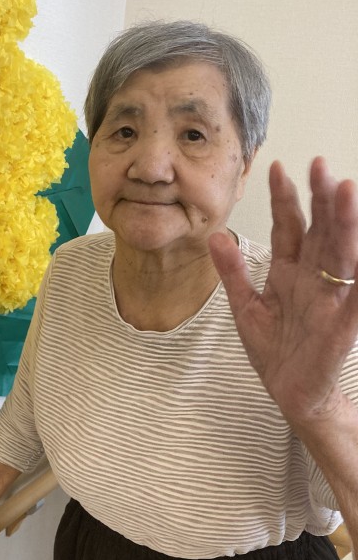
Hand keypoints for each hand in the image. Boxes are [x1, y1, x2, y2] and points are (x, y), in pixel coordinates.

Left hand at [209, 157, 357, 426]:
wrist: (292, 394)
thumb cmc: (274, 350)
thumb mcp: (246, 307)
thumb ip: (233, 272)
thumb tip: (216, 235)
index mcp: (290, 272)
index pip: (289, 226)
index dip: (284, 198)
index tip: (278, 167)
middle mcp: (314, 279)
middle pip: (320, 231)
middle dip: (319, 198)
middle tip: (319, 164)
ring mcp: (331, 300)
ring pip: (340, 254)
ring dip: (344, 224)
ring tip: (345, 191)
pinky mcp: (342, 326)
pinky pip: (355, 299)